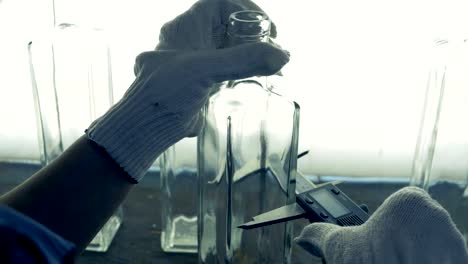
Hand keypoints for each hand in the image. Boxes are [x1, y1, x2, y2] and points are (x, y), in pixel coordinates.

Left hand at [86, 4, 288, 180]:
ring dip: (249, 53)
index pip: (220, 4)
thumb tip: (281, 55)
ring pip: (228, 47)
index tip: (266, 28)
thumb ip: (243, 60)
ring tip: (270, 64)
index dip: (246, 9)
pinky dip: (242, 69)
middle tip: (272, 47)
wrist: (147, 128)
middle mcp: (189, 40)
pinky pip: (225, 67)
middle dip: (252, 34)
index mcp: (185, 27)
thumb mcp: (205, 69)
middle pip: (227, 25)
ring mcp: (194, 61)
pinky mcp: (199, 81)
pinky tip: (256, 78)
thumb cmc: (164, 93)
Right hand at [295, 187, 467, 263]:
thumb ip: (322, 234)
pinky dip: (430, 263)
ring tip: (396, 263)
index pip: (397, 207)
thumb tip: (303, 236)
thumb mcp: (343, 247)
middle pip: (414, 227)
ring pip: (430, 244)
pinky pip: (443, 259)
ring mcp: (454, 242)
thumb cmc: (376, 263)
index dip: (384, 225)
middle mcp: (438, 217)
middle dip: (400, 242)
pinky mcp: (460, 261)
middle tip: (383, 257)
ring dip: (416, 254)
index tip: (375, 240)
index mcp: (410, 203)